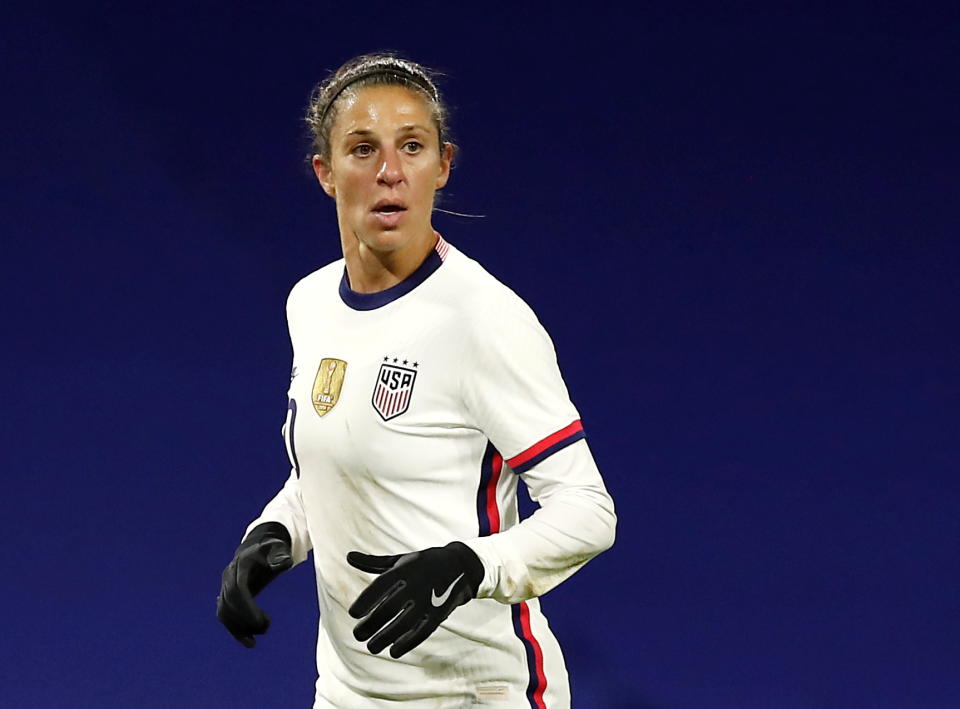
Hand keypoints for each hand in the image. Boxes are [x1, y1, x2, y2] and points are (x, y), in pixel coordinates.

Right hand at [216, 522, 292, 647]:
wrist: (256, 548)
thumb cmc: (272, 549)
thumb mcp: (279, 548)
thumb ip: (282, 556)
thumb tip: (285, 562)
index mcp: (240, 565)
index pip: (237, 589)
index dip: (247, 607)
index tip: (261, 622)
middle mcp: (228, 576)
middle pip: (229, 602)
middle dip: (245, 618)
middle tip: (266, 628)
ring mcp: (224, 586)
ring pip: (224, 612)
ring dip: (238, 628)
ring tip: (255, 641)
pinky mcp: (226, 597)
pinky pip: (225, 616)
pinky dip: (234, 630)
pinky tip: (248, 642)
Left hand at [347, 542, 483, 657]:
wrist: (460, 566)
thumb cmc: (422, 563)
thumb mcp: (399, 560)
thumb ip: (373, 562)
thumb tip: (348, 557)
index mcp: (404, 570)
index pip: (381, 585)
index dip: (366, 600)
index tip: (353, 613)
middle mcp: (415, 585)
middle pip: (390, 608)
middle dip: (372, 624)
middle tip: (357, 635)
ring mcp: (428, 600)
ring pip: (405, 623)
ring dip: (386, 638)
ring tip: (371, 647)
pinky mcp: (438, 614)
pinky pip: (422, 631)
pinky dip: (408, 643)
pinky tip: (393, 652)